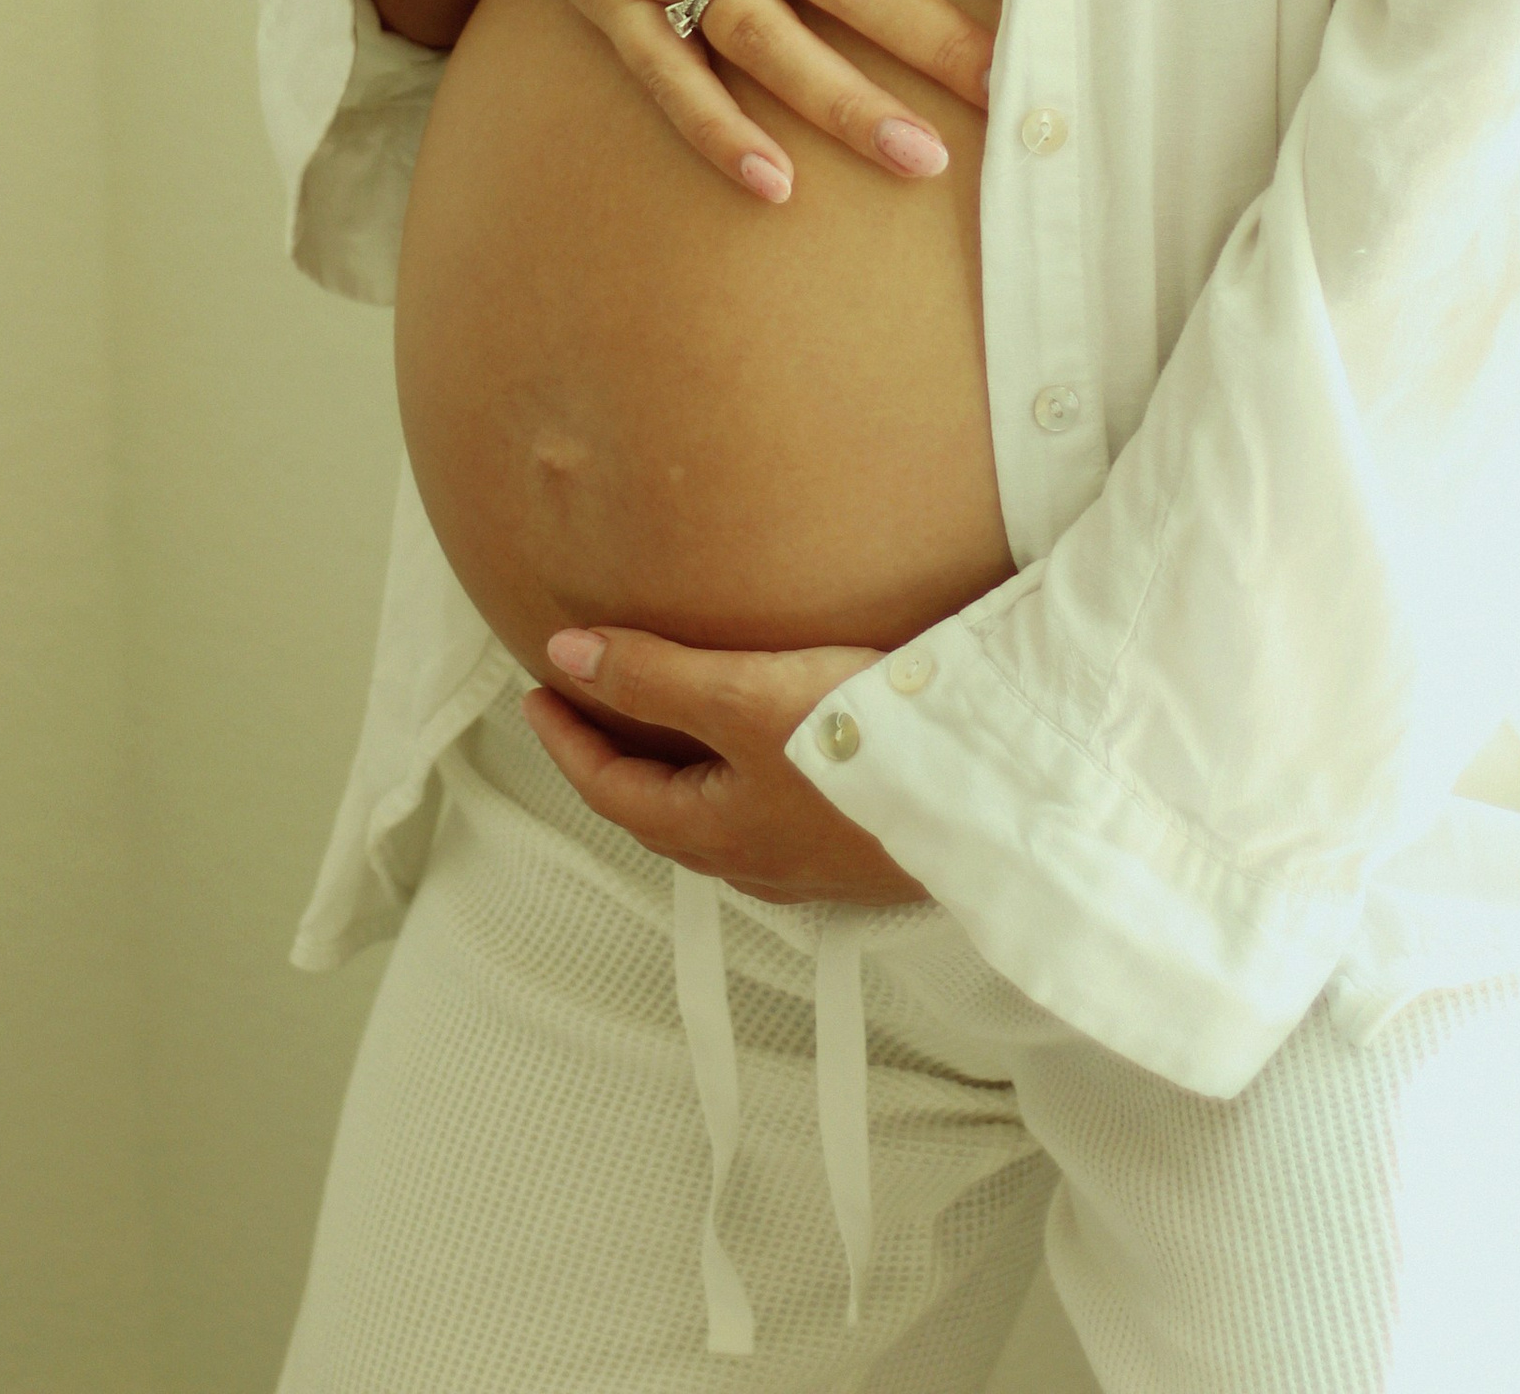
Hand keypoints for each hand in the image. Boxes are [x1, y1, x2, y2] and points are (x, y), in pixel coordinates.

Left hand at [521, 628, 929, 905]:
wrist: (982, 799)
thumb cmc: (860, 752)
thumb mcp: (743, 696)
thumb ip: (654, 676)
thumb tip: (566, 657)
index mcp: (709, 833)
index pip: (610, 788)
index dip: (567, 738)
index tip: (538, 693)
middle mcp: (750, 860)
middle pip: (658, 808)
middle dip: (619, 757)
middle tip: (591, 705)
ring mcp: (806, 861)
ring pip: (716, 815)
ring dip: (680, 769)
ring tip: (670, 719)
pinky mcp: (854, 844)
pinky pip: (769, 811)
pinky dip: (739, 776)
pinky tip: (770, 751)